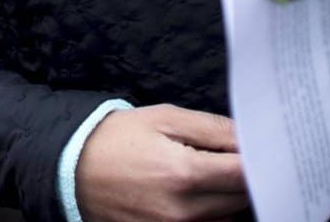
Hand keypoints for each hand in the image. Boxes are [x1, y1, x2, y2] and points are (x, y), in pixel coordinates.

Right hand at [76, 105, 247, 221]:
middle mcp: (183, 211)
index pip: (246, 174)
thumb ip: (213, 127)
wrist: (71, 169)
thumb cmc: (117, 139)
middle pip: (241, 197)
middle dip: (242, 174)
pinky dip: (210, 212)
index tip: (256, 144)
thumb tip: (250, 136)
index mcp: (184, 174)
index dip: (258, 156)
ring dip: (226, 195)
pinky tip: (192, 192)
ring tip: (204, 172)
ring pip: (228, 216)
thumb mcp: (165, 118)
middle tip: (226, 154)